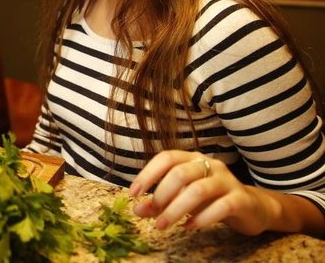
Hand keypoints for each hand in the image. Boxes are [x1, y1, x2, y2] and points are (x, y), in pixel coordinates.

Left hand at [129, 150, 276, 234]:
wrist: (251, 208)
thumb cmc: (210, 199)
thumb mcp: (182, 198)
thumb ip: (159, 202)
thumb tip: (136, 209)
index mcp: (192, 158)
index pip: (166, 157)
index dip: (148, 174)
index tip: (133, 193)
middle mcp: (210, 164)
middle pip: (180, 173)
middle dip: (162, 195)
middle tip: (153, 215)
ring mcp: (227, 180)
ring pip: (198, 190)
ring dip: (177, 209)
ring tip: (163, 225)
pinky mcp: (240, 198)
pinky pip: (220, 206)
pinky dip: (202, 218)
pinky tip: (189, 227)